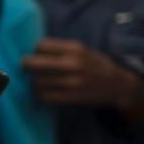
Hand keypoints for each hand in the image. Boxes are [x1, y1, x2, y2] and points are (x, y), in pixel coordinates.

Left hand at [22, 39, 143, 116]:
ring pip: (37, 81)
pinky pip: (44, 96)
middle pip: (34, 63)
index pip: (40, 45)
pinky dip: (40, 94)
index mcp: (75, 48)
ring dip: (32, 82)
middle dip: (26, 65)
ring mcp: (72, 82)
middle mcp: (73, 64)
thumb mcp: (82, 50)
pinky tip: (43, 92)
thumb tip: (32, 49)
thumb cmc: (95, 65)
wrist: (118, 86)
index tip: (35, 55)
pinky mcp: (71, 97)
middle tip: (25, 67)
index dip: (34, 51)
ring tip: (35, 81)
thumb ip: (61, 48)